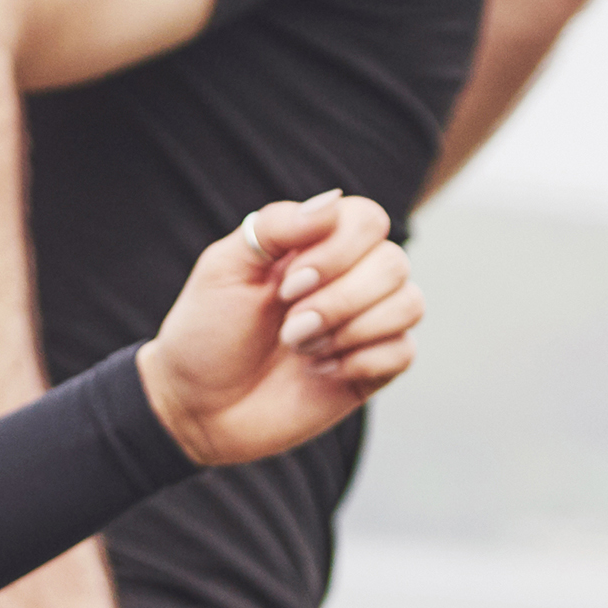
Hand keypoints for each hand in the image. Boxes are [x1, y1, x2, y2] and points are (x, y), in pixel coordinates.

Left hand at [136, 193, 424, 468]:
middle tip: (289, 327)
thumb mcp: (226, 266)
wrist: (198, 405)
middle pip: (394, 263)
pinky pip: (403, 351)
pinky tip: (320, 372)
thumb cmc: (208, 330)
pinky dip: (360, 361)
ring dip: (351, 330)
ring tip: (302, 349)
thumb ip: (277, 226)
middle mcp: (350, 278)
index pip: (369, 220)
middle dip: (338, 300)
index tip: (286, 286)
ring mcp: (365, 323)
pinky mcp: (372, 368)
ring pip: (409, 304)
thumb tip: (332, 202)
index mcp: (317, 244)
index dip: (338, 251)